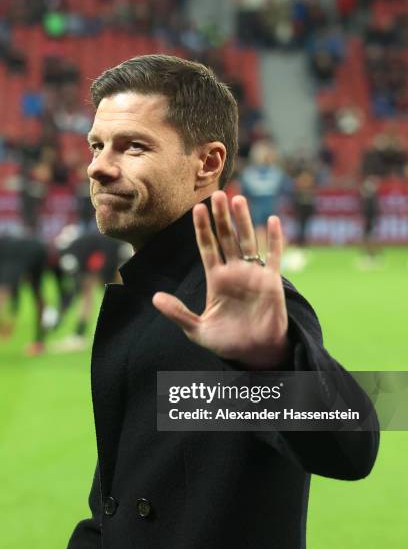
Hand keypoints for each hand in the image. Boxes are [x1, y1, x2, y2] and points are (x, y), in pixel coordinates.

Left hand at [152, 191, 289, 368]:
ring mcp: (253, 275)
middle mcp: (234, 272)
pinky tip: (273, 220)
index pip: (207, 248)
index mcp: (216, 279)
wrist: (255, 354)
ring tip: (238, 199)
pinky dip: (274, 239)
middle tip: (217, 193)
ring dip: (243, 221)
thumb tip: (155, 298)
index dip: (202, 229)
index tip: (196, 209)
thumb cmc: (227, 343)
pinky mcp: (272, 282)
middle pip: (226, 238)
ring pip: (248, 241)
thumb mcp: (197, 330)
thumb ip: (178, 313)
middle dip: (221, 217)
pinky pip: (274, 256)